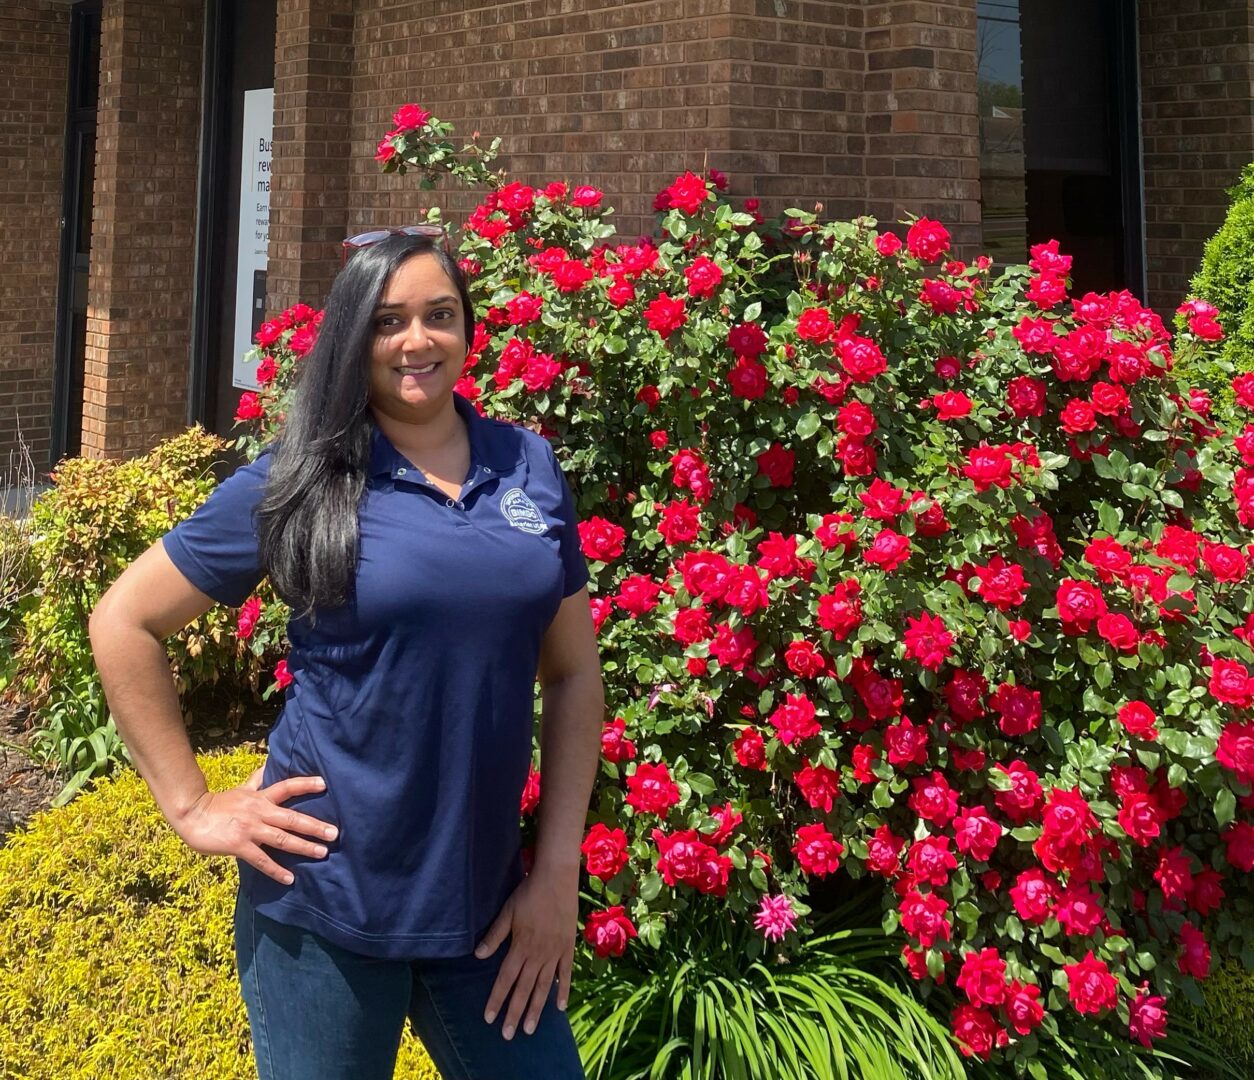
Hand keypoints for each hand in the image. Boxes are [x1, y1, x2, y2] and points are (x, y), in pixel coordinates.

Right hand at [171, 766, 336, 884]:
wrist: (192, 815)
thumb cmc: (219, 803)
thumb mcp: (241, 788)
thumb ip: (258, 780)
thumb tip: (270, 763)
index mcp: (260, 797)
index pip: (287, 787)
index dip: (305, 784)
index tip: (325, 784)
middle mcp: (259, 811)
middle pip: (292, 818)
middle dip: (314, 826)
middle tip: (335, 833)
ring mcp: (250, 829)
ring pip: (282, 838)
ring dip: (303, 846)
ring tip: (322, 853)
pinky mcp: (239, 845)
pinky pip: (261, 860)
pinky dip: (276, 870)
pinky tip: (290, 878)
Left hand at [476, 866, 577, 1039]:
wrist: (557, 879)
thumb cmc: (529, 893)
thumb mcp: (507, 911)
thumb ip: (494, 935)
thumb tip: (477, 955)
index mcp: (520, 946)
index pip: (505, 979)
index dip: (497, 999)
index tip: (489, 1018)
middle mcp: (537, 954)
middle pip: (523, 989)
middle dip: (514, 1013)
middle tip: (508, 1035)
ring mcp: (555, 953)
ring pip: (543, 987)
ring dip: (535, 1008)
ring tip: (529, 1029)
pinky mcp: (568, 948)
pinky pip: (565, 974)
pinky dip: (563, 991)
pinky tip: (559, 1008)